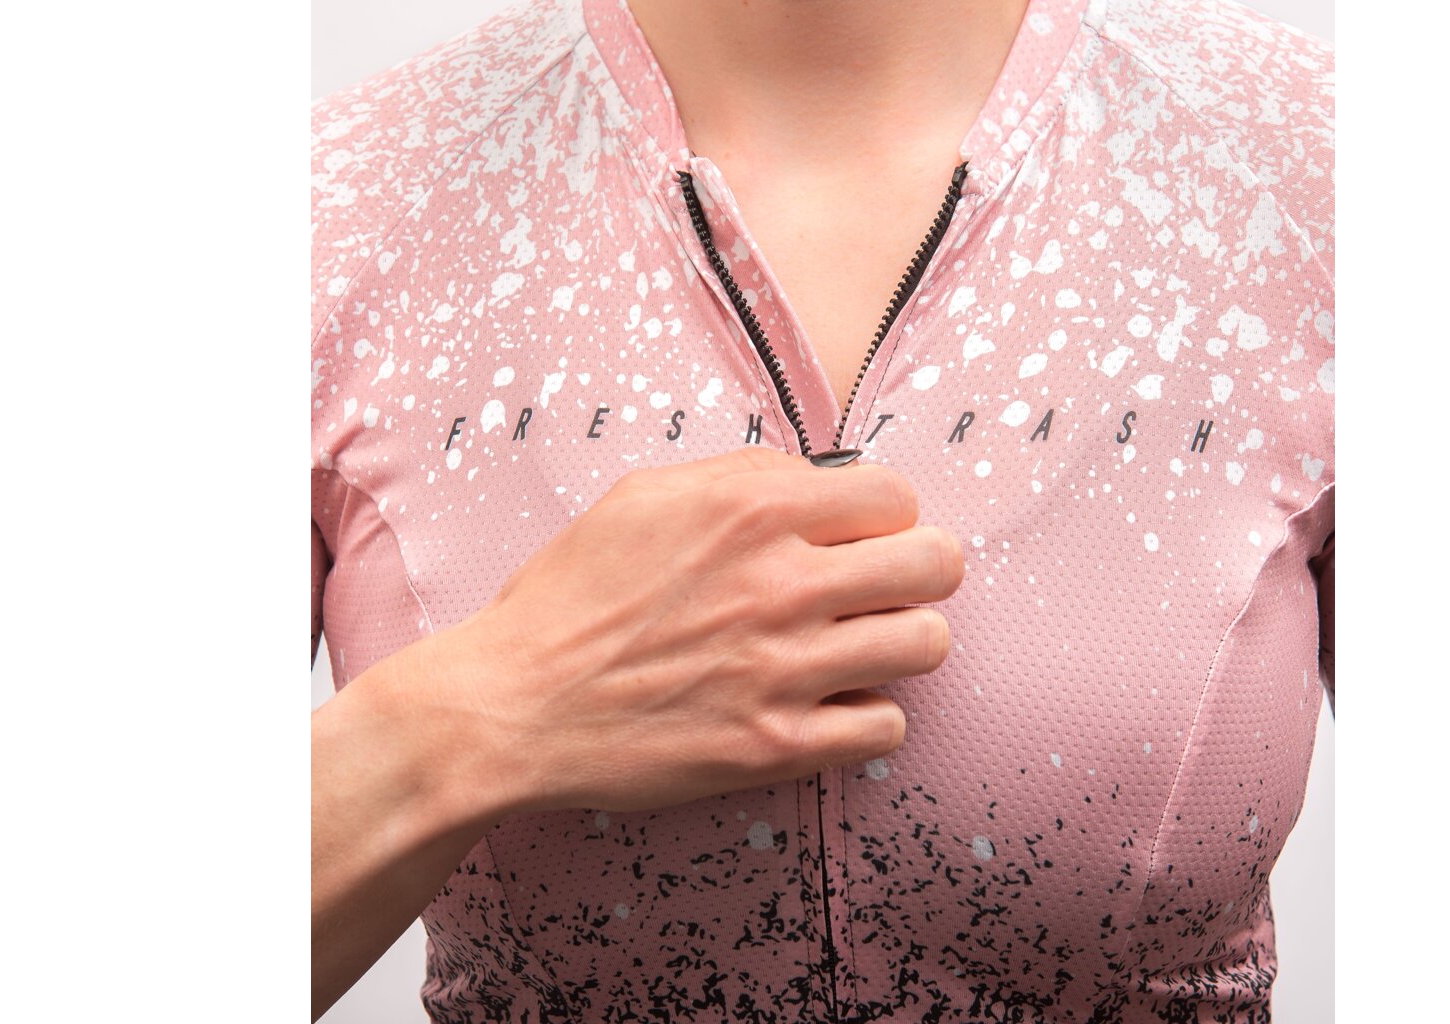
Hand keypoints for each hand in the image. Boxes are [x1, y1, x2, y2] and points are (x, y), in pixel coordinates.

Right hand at [415, 446, 962, 820]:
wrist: (513, 705)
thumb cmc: (570, 597)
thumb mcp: (644, 497)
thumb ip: (742, 476)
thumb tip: (818, 478)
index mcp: (751, 510)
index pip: (896, 495)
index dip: (884, 517)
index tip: (860, 538)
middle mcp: (780, 583)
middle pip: (936, 564)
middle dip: (917, 572)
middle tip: (880, 590)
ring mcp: (784, 669)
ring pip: (927, 644)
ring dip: (899, 644)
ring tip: (856, 648)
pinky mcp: (776, 745)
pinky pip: (887, 728)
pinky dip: (867, 717)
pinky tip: (828, 706)